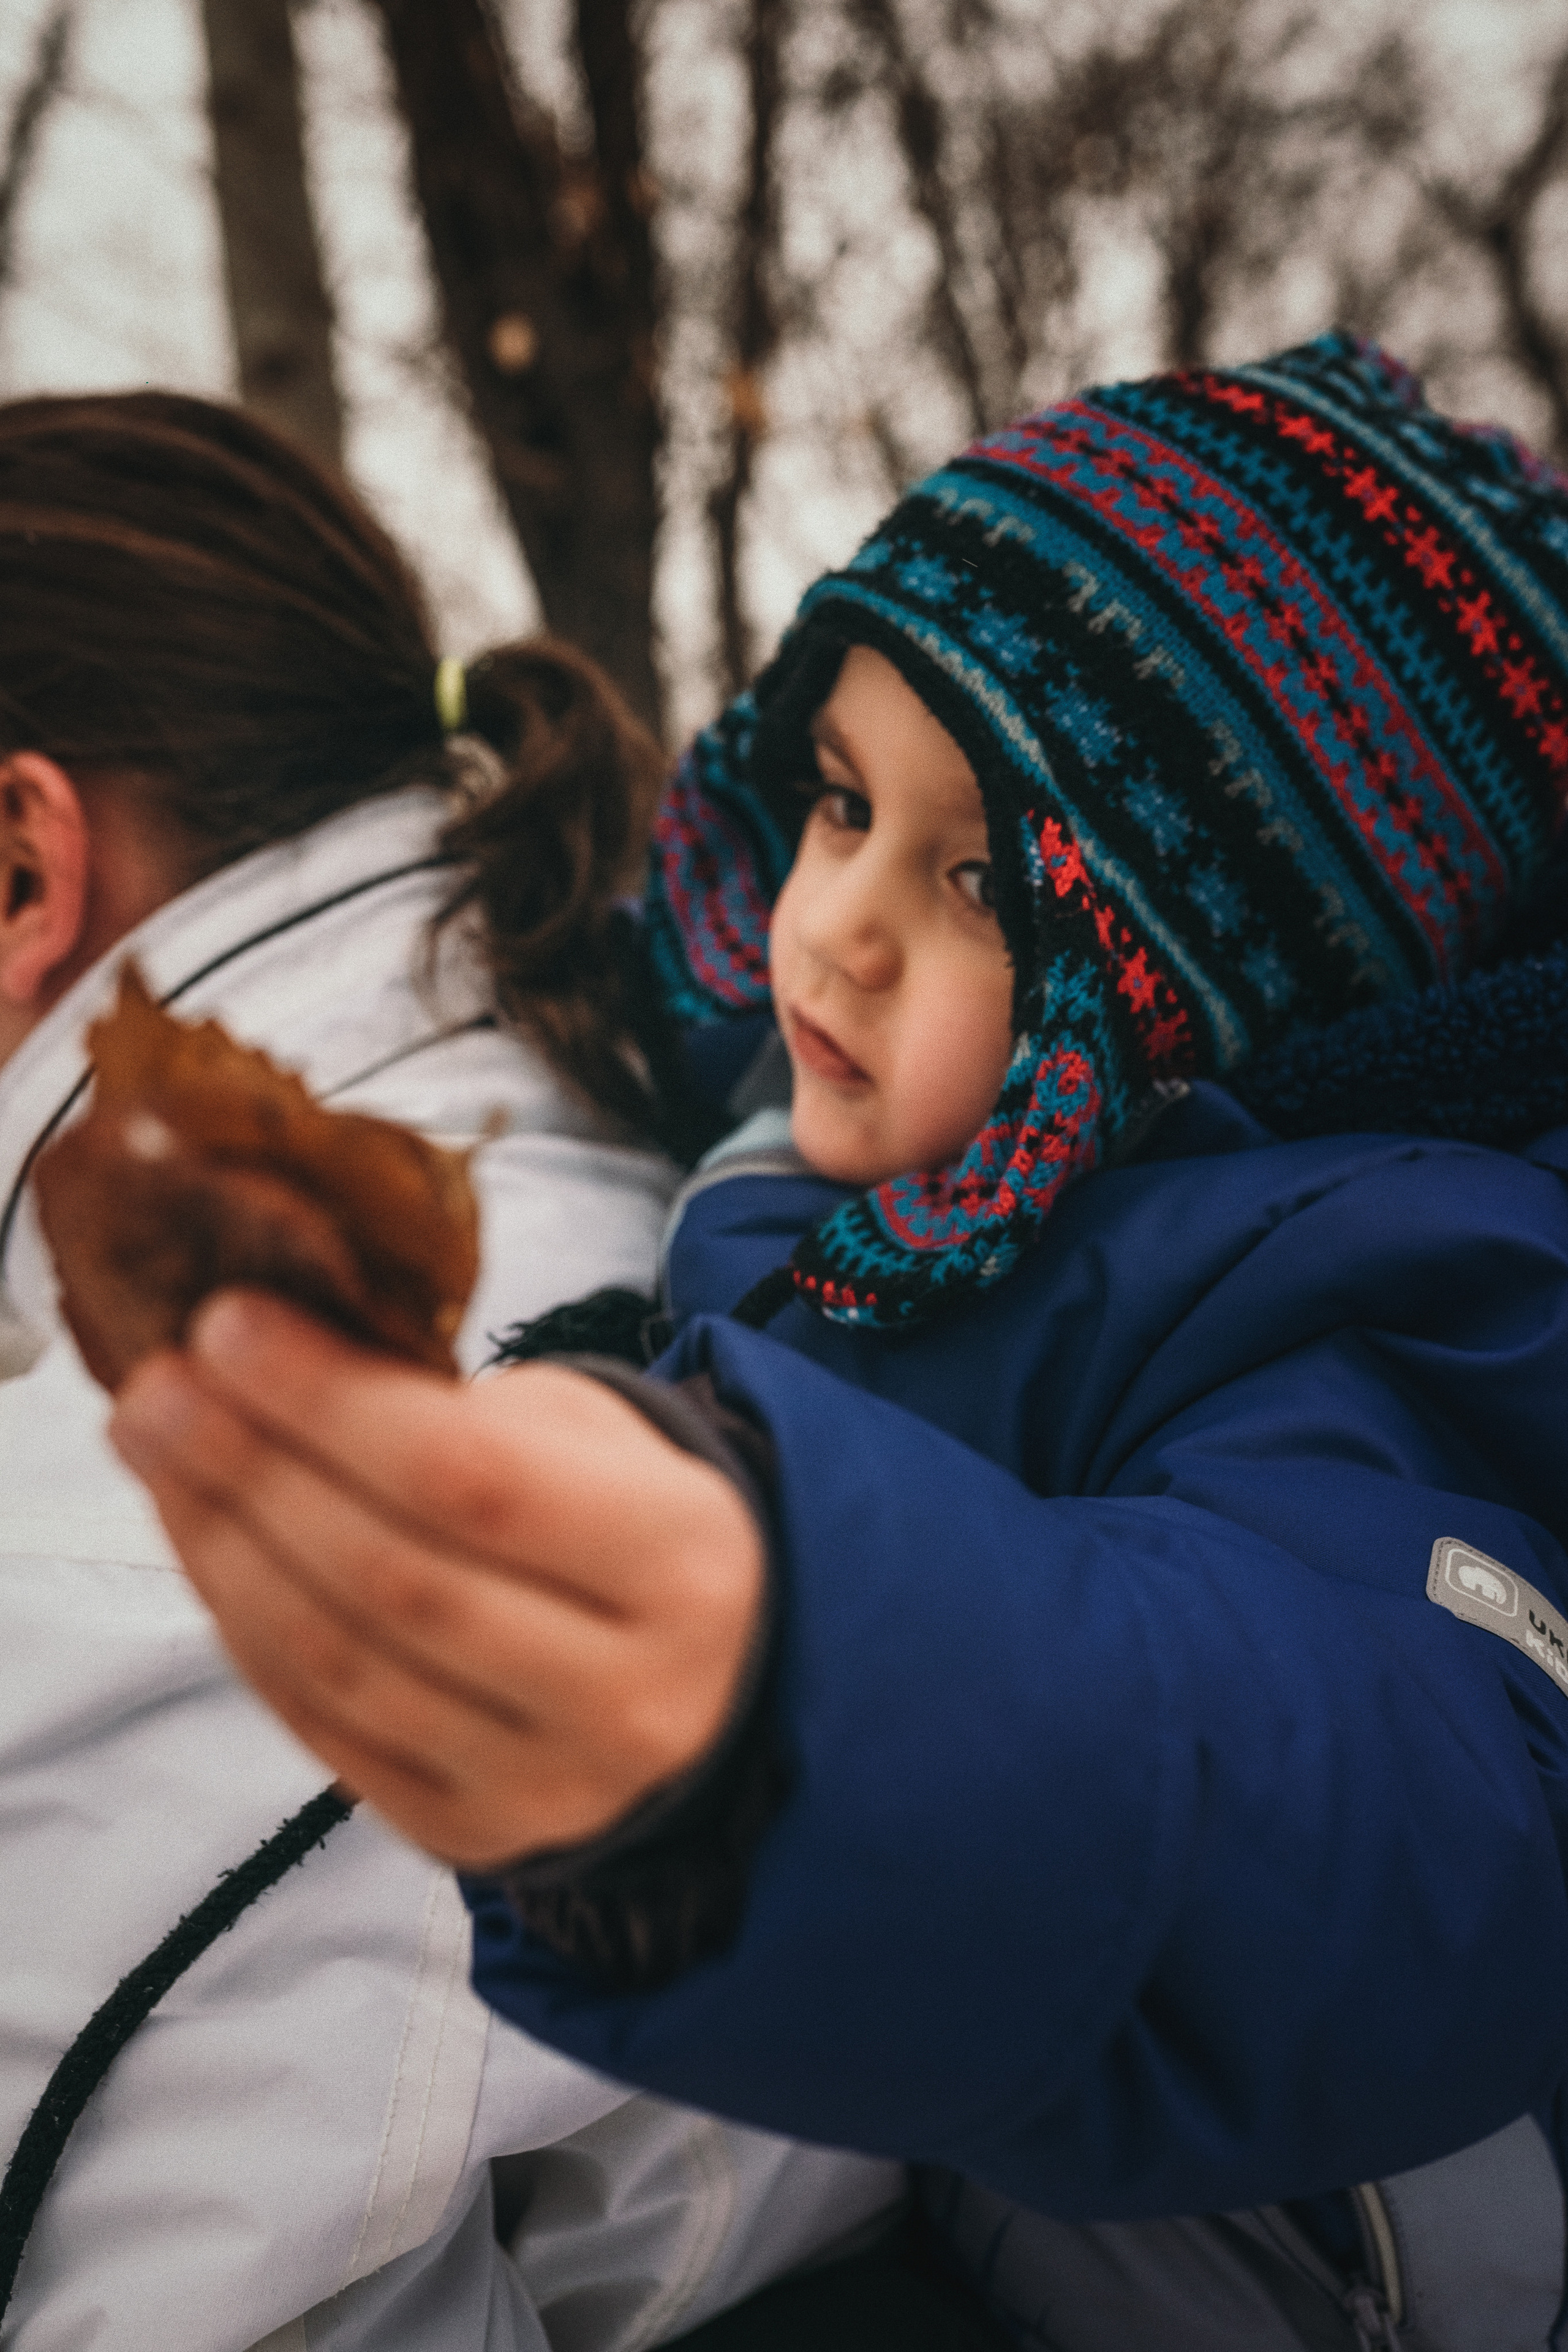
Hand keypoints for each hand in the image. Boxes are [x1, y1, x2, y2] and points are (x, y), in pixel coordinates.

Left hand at [109, 1292, 765, 1869]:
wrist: (713, 1682)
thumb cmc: (629, 1524)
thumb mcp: (592, 1436)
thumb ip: (456, 1411)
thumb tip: (271, 1368)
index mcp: (681, 1560)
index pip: (473, 1479)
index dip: (330, 1403)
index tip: (227, 1325)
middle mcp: (625, 1693)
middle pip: (390, 1576)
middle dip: (249, 1468)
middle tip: (156, 1389)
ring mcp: (547, 1784)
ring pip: (340, 1664)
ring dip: (220, 1547)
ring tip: (155, 1451)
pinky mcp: (473, 1836)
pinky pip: (323, 1730)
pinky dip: (242, 1629)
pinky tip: (203, 1543)